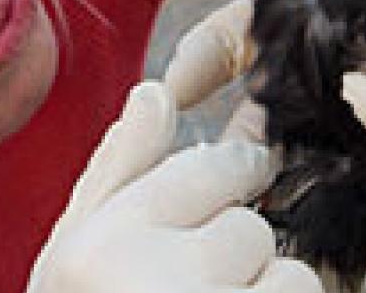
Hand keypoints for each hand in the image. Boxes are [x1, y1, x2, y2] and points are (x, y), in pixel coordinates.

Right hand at [27, 82, 322, 292]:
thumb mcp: (72, 267)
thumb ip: (115, 178)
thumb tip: (154, 92)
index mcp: (95, 251)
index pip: (201, 171)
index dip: (229, 177)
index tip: (241, 179)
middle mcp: (154, 285)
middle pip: (250, 227)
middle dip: (239, 259)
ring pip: (293, 279)